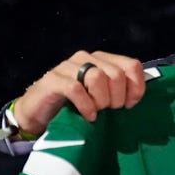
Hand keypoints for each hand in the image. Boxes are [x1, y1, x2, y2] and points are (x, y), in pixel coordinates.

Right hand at [12, 50, 146, 132]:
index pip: (132, 65)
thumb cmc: (74, 107)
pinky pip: (76, 89)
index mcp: (102, 60)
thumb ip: (118, 92)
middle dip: (117, 98)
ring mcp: (68, 67)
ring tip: (97, 111)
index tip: (130, 105)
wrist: (37, 114)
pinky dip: (86, 105)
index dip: (136, 87)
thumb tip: (137, 98)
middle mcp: (86, 58)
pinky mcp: (53, 80)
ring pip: (97, 77)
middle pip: (116, 74)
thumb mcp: (101, 98)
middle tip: (109, 110)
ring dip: (101, 100)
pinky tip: (87, 115)